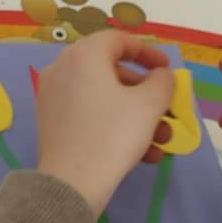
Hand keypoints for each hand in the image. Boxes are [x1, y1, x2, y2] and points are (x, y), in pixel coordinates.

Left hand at [33, 31, 175, 214]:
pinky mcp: (52, 121)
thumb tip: (160, 75)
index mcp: (83, 55)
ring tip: (162, 141)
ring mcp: (53, 95)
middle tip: (169, 111)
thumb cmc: (113, 135)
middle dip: (147, 94)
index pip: (118, 40)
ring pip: (105, 98)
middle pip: (112, 72)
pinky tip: (144, 155)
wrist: (72, 182)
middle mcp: (62, 68)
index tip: (168, 69)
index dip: (147, 52)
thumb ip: (162, 82)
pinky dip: (117, 127)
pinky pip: (90, 115)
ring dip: (138, 116)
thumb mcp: (148, 105)